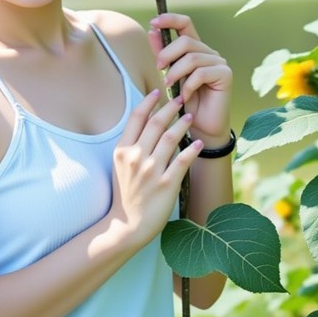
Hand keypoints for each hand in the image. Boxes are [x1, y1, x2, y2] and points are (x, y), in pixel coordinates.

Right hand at [109, 91, 203, 250]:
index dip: (148, 101)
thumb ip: (130, 143)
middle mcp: (136, 157)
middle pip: (155, 124)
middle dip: (169, 108)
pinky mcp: (166, 184)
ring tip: (190, 116)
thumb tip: (146, 120)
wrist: (127, 225)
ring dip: (182, 124)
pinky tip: (198, 142)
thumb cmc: (124, 192)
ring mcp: (151, 171)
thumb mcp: (119, 164)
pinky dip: (191, 149)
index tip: (157, 91)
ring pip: (170, 138)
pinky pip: (182, 160)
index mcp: (123, 150)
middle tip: (180, 98)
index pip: (136, 118)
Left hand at [148, 12, 231, 145]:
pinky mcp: (225, 74)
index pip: (185, 23)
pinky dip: (188, 85)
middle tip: (158, 69)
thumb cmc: (184, 102)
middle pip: (185, 40)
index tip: (153, 22)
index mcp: (195, 48)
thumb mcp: (168, 74)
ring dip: (175, 72)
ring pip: (192, 57)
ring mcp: (219, 62)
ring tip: (168, 86)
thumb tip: (152, 30)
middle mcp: (208, 52)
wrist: (199, 127)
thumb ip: (162, 53)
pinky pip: (201, 73)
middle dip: (167, 54)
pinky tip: (184, 97)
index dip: (170, 19)